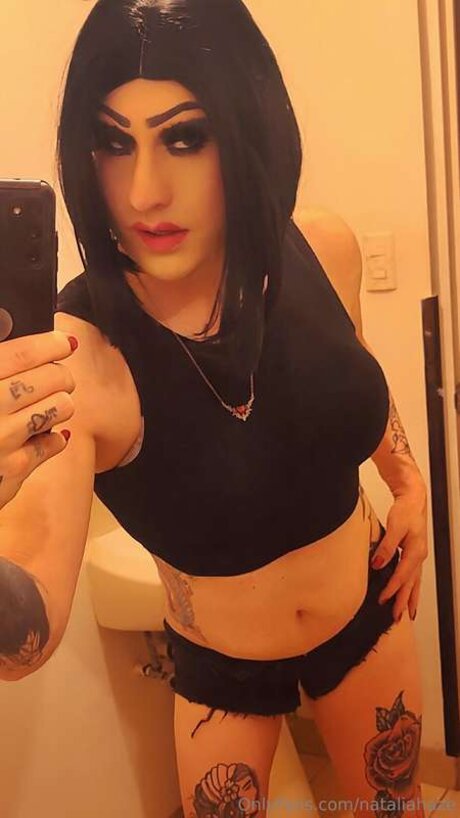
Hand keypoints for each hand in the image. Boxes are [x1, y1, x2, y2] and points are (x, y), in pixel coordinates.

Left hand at [371, 486, 427, 621]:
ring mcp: (418, 556)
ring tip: (408, 614)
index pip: (402, 576)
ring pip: (414, 583)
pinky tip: (408, 595)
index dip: (392, 589)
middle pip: (411, 584)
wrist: (414, 499)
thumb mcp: (394, 526)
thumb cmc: (405, 510)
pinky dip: (411, 588)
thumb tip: (377, 564)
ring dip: (410, 598)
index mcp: (415, 552)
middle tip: (396, 618)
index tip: (382, 600)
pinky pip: (414, 576)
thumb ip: (386, 547)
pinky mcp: (414, 554)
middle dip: (404, 602)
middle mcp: (419, 556)